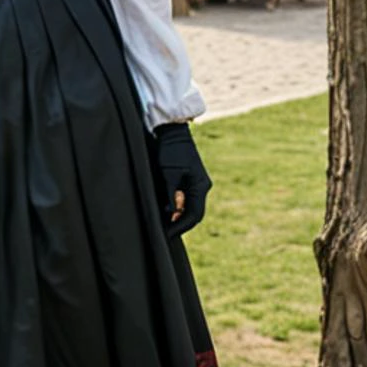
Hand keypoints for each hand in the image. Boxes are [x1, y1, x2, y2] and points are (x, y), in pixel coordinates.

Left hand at [150, 123, 211, 238]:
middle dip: (180, 224)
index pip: (194, 215)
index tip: (167, 235)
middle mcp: (202, 187)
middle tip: (164, 233)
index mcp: (200, 186)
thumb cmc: (170, 151)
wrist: (173, 132)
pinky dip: (178, 208)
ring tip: (164, 225)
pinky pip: (186, 200)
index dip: (180, 227)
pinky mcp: (190, 181)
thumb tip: (173, 214)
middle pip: (194, 214)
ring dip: (178, 217)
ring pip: (190, 208)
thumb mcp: (169, 174)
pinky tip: (167, 213)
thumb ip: (172, 194)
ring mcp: (197, 184)